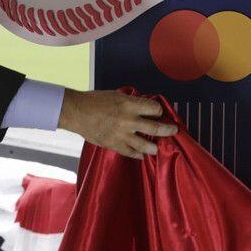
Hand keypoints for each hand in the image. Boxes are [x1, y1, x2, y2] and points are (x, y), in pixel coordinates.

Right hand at [58, 89, 178, 158]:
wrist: (76, 112)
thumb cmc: (95, 100)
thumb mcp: (117, 95)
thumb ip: (131, 103)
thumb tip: (144, 108)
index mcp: (129, 104)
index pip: (154, 108)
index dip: (158, 110)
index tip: (159, 113)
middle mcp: (128, 120)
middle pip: (155, 128)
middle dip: (167, 130)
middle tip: (173, 131)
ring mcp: (121, 134)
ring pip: (145, 145)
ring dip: (154, 147)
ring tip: (158, 148)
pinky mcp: (113, 144)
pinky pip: (130, 152)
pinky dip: (138, 154)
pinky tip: (142, 155)